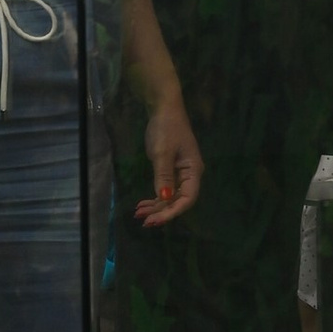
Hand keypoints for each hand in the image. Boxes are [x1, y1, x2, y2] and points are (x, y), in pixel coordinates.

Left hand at [136, 91, 204, 227]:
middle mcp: (190, 175)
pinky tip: (142, 204)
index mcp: (193, 171)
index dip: (172, 212)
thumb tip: (164, 198)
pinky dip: (154, 198)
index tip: (156, 220)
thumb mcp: (162, 152)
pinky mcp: (171, 171)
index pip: (187, 199)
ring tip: (138, 214)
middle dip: (161, 212)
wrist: (164, 109)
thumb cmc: (166, 128)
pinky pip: (164, 189)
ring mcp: (181, 174)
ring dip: (156, 207)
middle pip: (178, 201)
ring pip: (170, 197)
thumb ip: (163, 176)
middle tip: (143, 221)